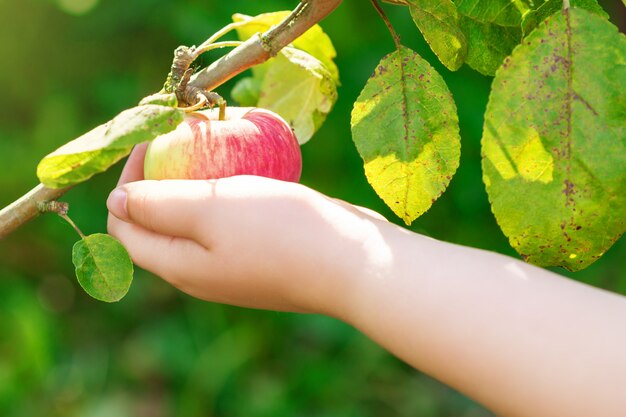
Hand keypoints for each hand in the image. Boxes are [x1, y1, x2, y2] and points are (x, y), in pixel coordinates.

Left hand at [107, 143, 387, 316]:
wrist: (354, 263)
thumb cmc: (280, 232)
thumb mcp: (210, 210)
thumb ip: (156, 206)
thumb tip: (115, 202)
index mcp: (179, 266)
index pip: (124, 228)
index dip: (126, 183)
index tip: (152, 143)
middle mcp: (202, 271)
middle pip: (159, 224)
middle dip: (160, 179)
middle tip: (184, 139)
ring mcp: (234, 265)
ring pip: (197, 221)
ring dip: (197, 183)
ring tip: (216, 149)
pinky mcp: (263, 253)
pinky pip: (232, 221)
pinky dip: (231, 193)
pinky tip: (252, 172)